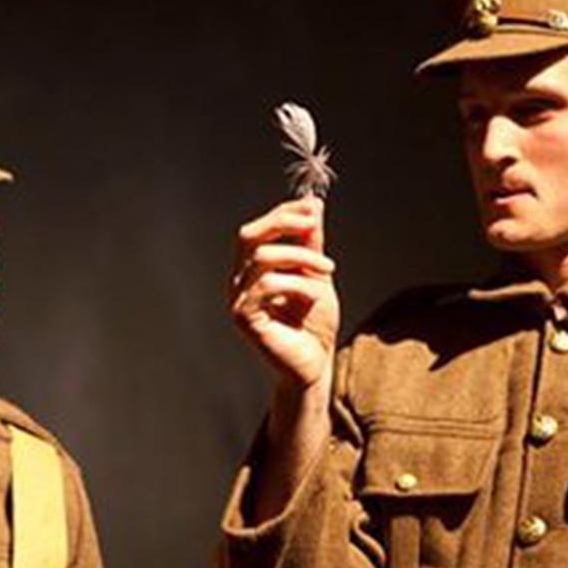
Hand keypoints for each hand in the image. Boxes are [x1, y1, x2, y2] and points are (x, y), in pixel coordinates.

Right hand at [228, 196, 339, 389]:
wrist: (315, 363)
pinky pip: (267, 286)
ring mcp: (239, 300)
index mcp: (251, 269)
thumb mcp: (317, 273)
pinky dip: (297, 284)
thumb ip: (310, 241)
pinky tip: (315, 295)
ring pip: (263, 257)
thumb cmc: (313, 323)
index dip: (282, 213)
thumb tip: (312, 204)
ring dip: (301, 256)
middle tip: (313, 225)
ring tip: (328, 268)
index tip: (312, 210)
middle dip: (283, 223)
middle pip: (249, 235)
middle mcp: (239, 281)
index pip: (257, 229)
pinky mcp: (245, 318)